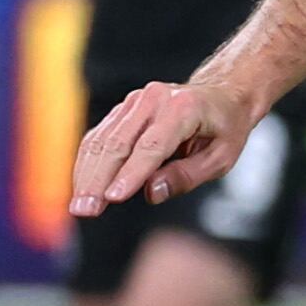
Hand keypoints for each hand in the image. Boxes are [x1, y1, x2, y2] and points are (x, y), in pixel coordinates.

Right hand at [68, 75, 259, 217]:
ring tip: (79, 206)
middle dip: (98, 180)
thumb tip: (151, 192)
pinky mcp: (123, 110)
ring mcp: (135, 102)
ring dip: (87, 175)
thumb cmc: (226, 128)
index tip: (112, 198)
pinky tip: (82, 187)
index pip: (152, 146)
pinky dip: (88, 163)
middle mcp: (155, 100)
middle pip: (118, 143)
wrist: (222, 94)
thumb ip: (187, 175)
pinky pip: (99, 137)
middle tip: (84, 211)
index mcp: (184, 109)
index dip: (131, 173)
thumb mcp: (222, 157)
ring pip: (102, 140)